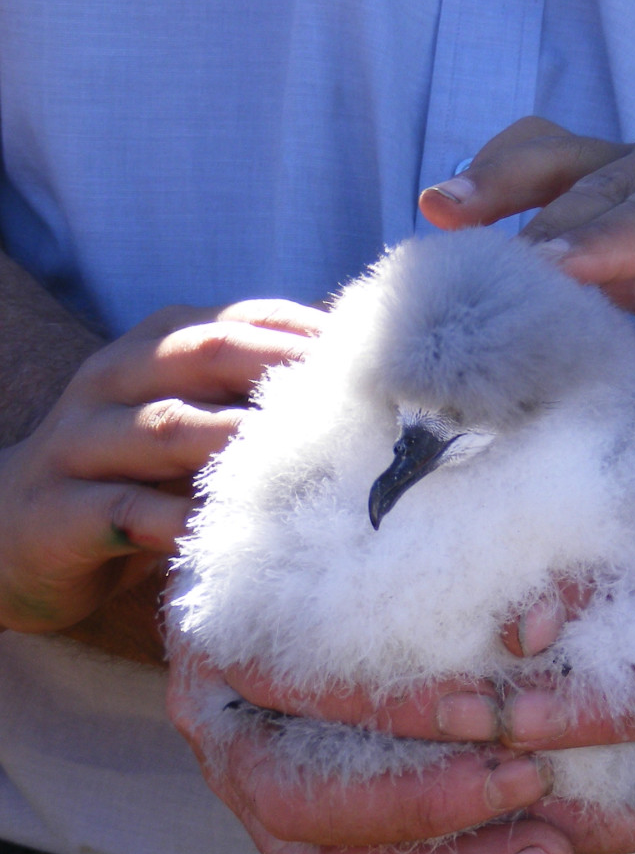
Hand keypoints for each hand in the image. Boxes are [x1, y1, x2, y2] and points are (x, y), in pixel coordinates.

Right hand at [0, 299, 322, 635]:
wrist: (14, 532)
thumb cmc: (133, 472)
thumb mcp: (194, 416)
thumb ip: (255, 389)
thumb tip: (354, 359)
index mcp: (156, 348)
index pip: (241, 321)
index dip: (310, 336)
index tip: (380, 364)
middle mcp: (116, 378)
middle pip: (208, 354)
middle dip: (286, 370)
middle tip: (355, 402)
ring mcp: (82, 440)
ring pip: (170, 428)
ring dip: (241, 443)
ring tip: (309, 463)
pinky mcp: (61, 509)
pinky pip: (127, 510)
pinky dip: (180, 519)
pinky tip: (228, 532)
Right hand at [203, 513, 634, 853]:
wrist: (299, 551)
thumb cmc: (342, 519)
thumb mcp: (375, 503)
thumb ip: (436, 535)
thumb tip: (536, 628)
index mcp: (224, 639)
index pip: (289, 690)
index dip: (386, 709)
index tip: (486, 709)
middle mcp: (225, 728)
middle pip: (298, 799)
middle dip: (421, 804)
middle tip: (533, 782)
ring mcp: (256, 792)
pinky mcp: (303, 836)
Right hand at [419, 116, 634, 356]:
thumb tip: (624, 289)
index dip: (605, 251)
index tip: (542, 277)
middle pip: (602, 201)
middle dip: (537, 247)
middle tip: (467, 292)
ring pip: (572, 166)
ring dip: (503, 190)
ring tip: (439, 209)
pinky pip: (566, 156)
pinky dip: (513, 172)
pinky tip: (460, 196)